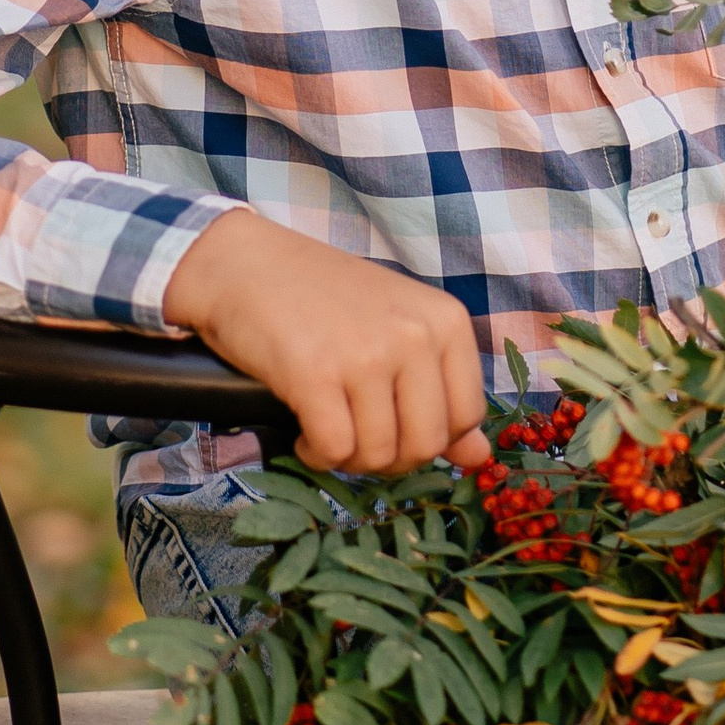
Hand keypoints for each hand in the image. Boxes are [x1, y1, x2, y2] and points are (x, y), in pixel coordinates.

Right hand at [163, 210, 491, 477]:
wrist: (246, 265)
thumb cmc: (323, 297)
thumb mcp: (396, 329)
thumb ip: (440, 390)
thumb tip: (478, 457)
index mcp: (445, 321)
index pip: (467, 415)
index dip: (430, 438)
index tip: (394, 427)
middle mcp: (414, 335)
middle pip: (426, 444)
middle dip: (389, 458)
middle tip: (356, 438)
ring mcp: (366, 355)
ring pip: (379, 454)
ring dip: (349, 459)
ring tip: (327, 430)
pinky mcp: (315, 375)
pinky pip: (335, 450)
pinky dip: (317, 455)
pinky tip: (304, 433)